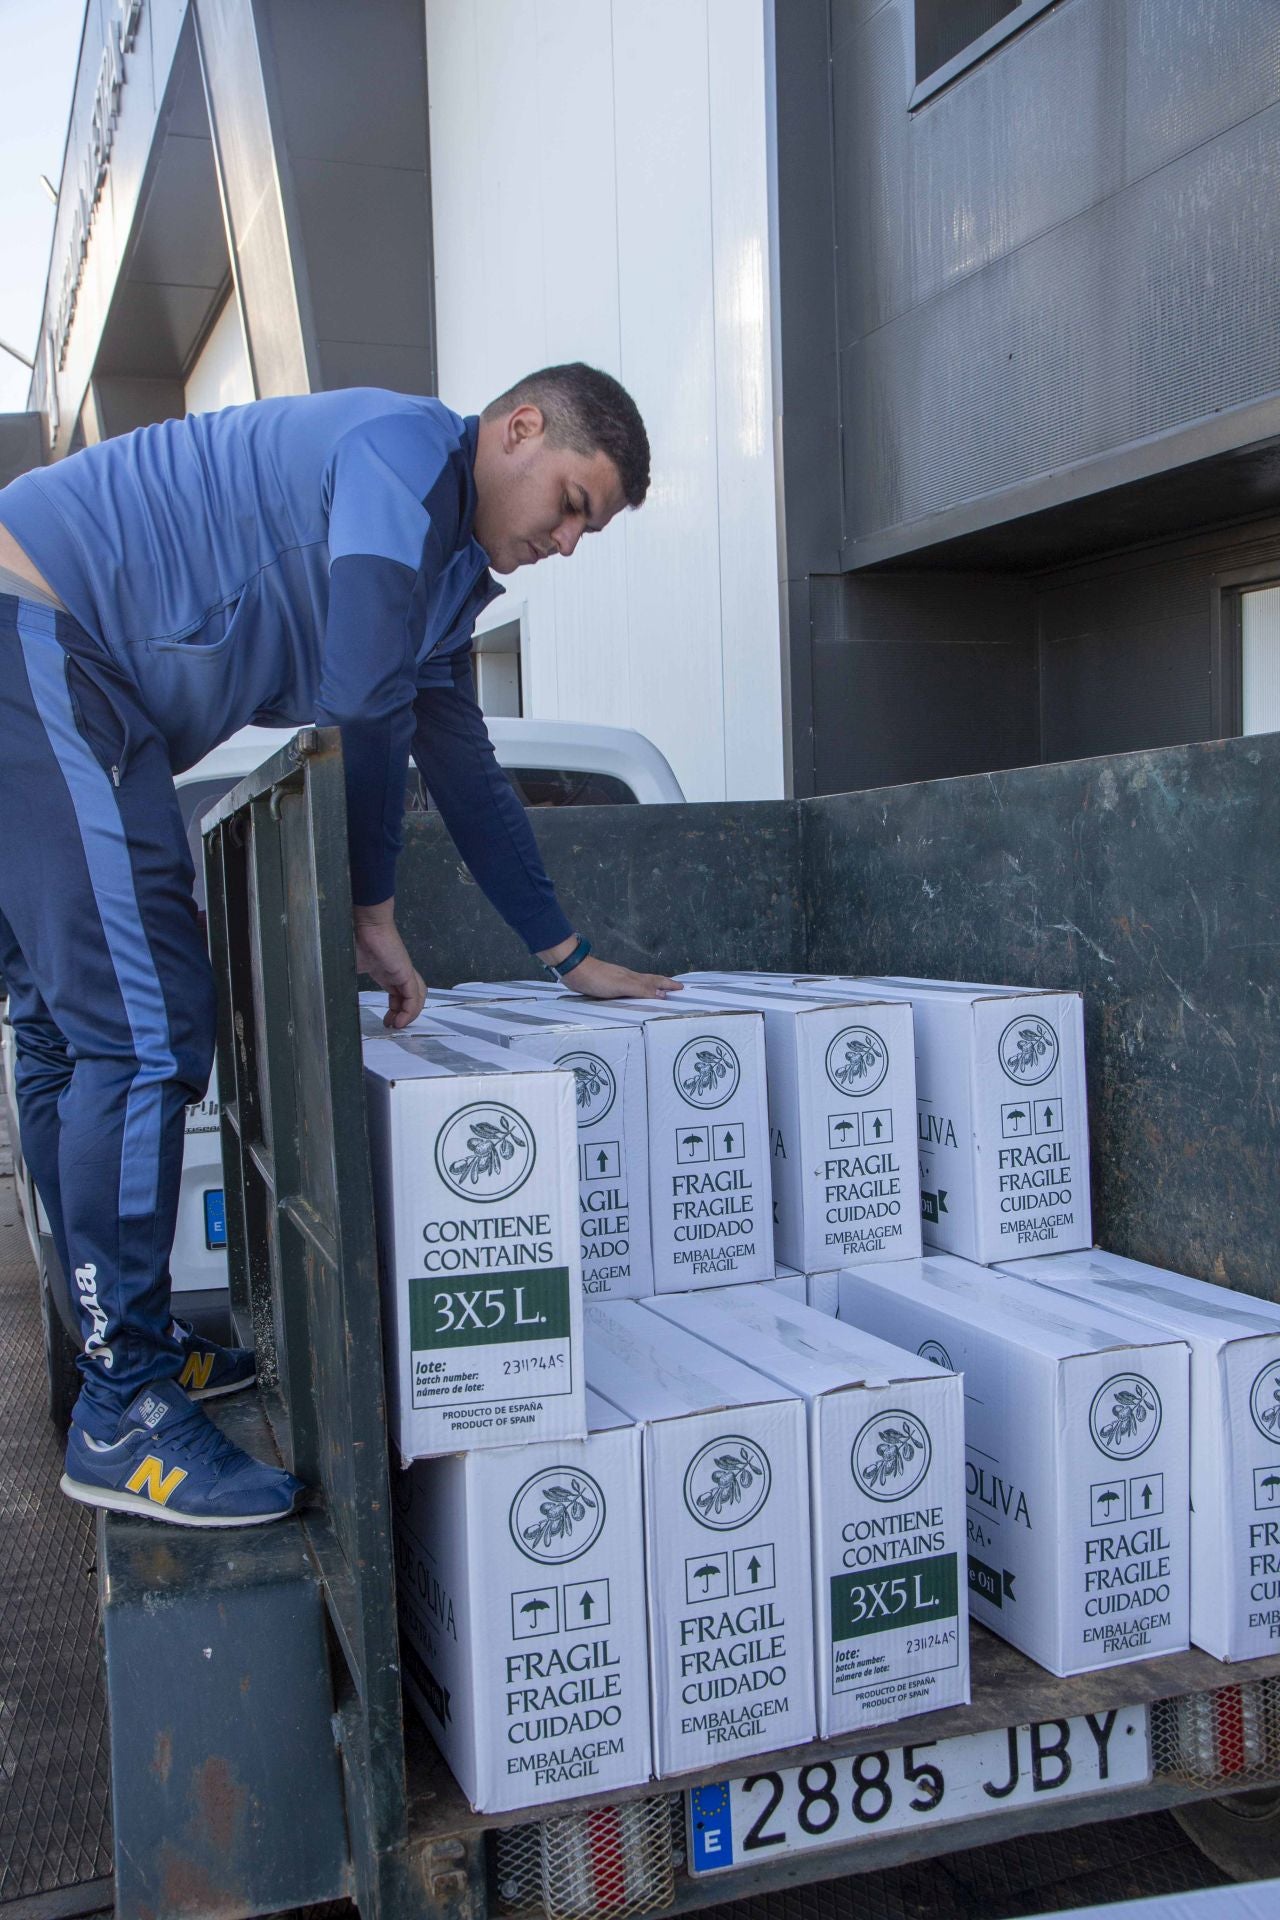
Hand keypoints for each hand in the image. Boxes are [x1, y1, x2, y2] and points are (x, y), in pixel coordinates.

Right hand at [353, 900, 426, 1027]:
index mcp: (386, 972)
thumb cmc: (354, 939)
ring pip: (417, 996)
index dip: (395, 1009)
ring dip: (409, 1014)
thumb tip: (329, 993)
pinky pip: (414, 995)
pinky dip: (410, 1010)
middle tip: (393, 1026)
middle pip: (411, 996)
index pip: (399, 994)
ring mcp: (404, 971)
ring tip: (398, 1025)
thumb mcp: (349, 966)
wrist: (364, 923)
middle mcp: (398, 972)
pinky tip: (401, 1020)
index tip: (387, 1021)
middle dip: (404, 1014)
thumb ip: (346, 980)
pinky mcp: (406, 972)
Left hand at [559, 955, 681, 999]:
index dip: (668, 985)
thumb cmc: (598, 978)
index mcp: (633, 978)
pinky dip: (636, 993)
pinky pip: (628, 990)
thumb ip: (641, 990)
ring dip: (651, 988)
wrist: (575, 970)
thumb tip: (663, 995)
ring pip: (639, 985)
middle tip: (676, 988)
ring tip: (658, 993)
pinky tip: (632, 996)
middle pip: (650, 981)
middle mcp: (628, 978)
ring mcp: (618, 981)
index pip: (656, 981)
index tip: (682, 987)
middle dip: (663, 985)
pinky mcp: (607, 986)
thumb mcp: (622, 985)